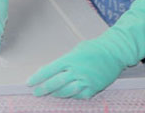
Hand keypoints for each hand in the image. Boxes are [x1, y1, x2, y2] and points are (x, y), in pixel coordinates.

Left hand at [28, 0, 144, 98]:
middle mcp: (75, 71)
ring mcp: (85, 81)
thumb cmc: (94, 48)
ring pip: (65, 92)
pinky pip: (78, 96)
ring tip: (51, 94)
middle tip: (36, 92)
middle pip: (54, 84)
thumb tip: (53, 70)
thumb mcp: (76, 50)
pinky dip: (72, 96)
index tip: (29, 83)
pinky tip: (68, 94)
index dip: (37, 78)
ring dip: (56, 94)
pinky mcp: (93, 88)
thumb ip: (65, 61)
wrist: (114, 52)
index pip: (48, 71)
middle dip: (43, 89)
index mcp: (69, 60)